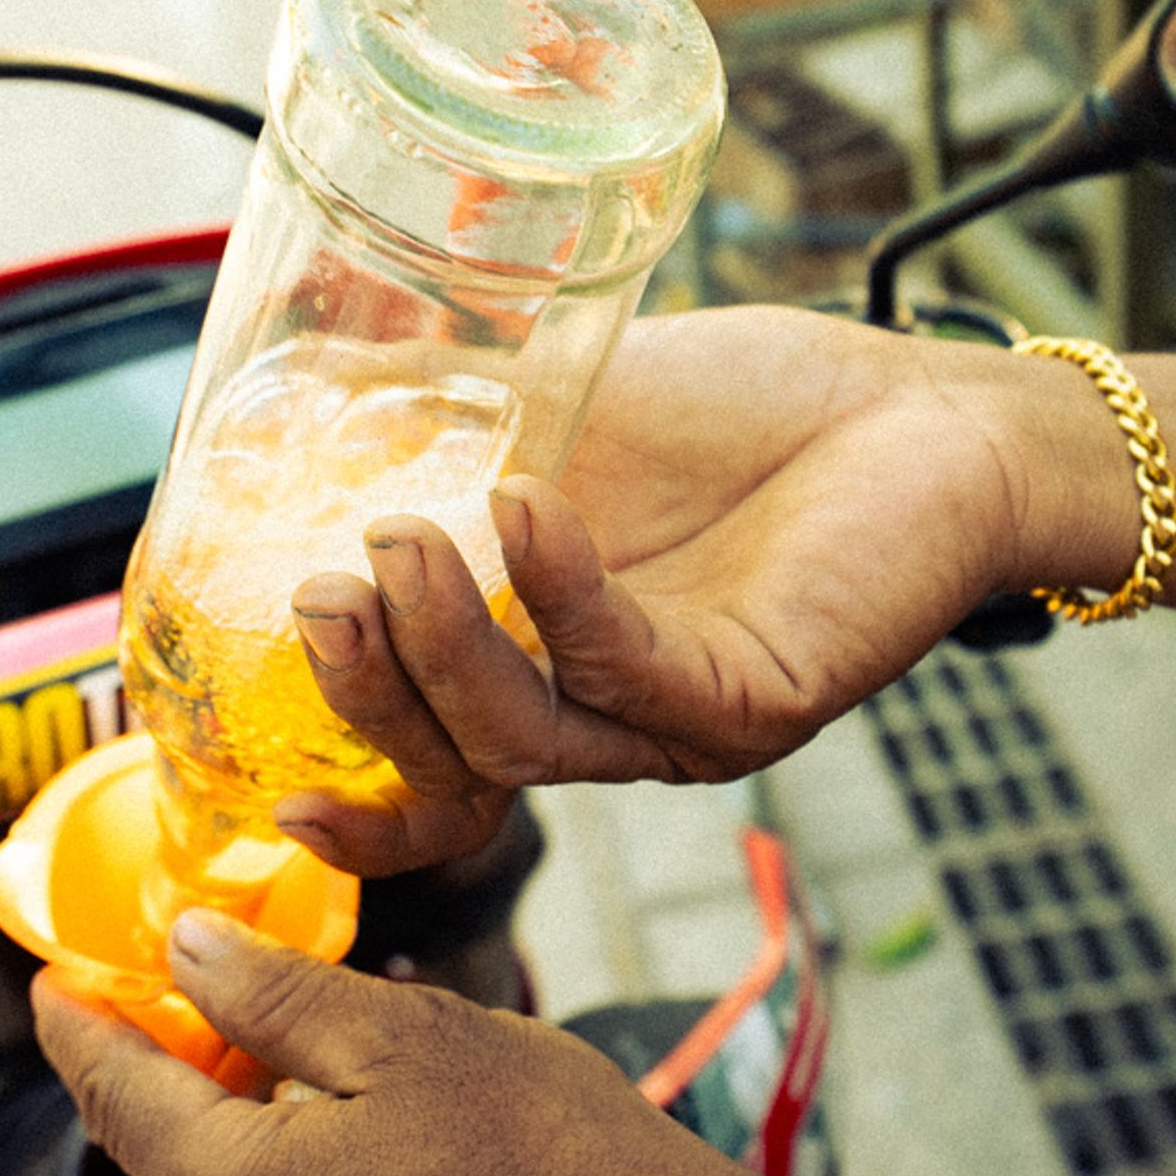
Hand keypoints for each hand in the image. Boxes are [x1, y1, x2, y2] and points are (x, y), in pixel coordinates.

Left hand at [33, 909, 804, 1175]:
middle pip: (177, 1157)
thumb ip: (278, 996)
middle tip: (227, 992)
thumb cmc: (561, 1163)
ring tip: (354, 1077)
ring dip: (263, 1136)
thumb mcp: (414, 1038)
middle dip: (195, 1070)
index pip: (117, 1096)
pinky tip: (388, 1153)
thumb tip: (186, 952)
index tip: (57, 982)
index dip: (81, 1026)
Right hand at [274, 305, 1041, 874]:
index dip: (338, 784)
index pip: (422, 761)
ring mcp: (673, 721)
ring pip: (519, 737)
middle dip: (363, 692)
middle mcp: (600, 716)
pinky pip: (630, 672)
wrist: (922, 414)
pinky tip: (528, 506)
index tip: (253, 769)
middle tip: (318, 591)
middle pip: (447, 764)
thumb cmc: (754, 417)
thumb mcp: (570, 415)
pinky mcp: (752, 700)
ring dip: (443, 645)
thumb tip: (295, 390)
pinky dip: (563, 592)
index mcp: (541, 666)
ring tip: (399, 536)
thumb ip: (448, 427)